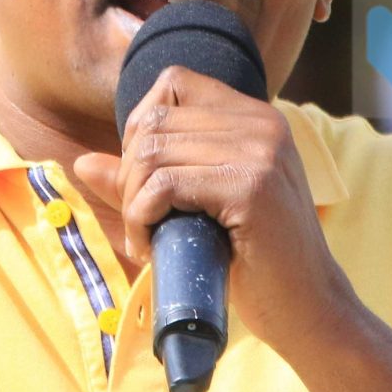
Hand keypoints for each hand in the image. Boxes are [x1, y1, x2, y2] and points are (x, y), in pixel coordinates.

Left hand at [70, 67, 359, 362]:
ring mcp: (261, 153)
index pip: (174, 82)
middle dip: (129, 175)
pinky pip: (164, 186)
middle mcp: (262, 125)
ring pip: (152, 153)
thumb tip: (82, 163)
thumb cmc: (254, 261)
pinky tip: (153, 246)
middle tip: (142, 222)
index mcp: (256, 118)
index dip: (142, 127)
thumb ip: (146, 181)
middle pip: (154, 120)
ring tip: (148, 238)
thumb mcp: (199, 209)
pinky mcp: (252, 188)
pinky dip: (142, 217)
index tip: (147, 180)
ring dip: (132, 202)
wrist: (309, 309)